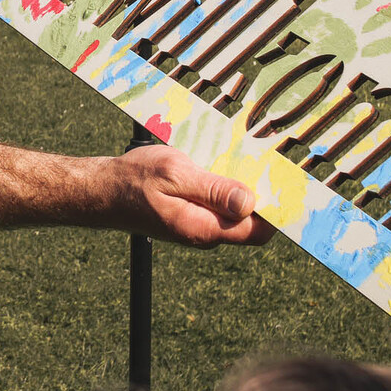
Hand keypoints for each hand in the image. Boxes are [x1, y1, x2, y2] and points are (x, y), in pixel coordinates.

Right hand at [112, 144, 273, 247]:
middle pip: (252, 222)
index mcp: (204, 228)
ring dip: (243, 187)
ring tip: (244, 157)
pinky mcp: (193, 216)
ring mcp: (200, 226)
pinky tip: (221, 164)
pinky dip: (226, 186)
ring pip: (237, 212)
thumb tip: (251, 203)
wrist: (102, 190)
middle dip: (263, 194)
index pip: (258, 231)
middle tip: (267, 161)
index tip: (287, 183)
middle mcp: (206, 233)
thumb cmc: (134, 180)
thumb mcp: (174, 175)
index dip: (277, 210)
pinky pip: (221, 206)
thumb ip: (214, 190)